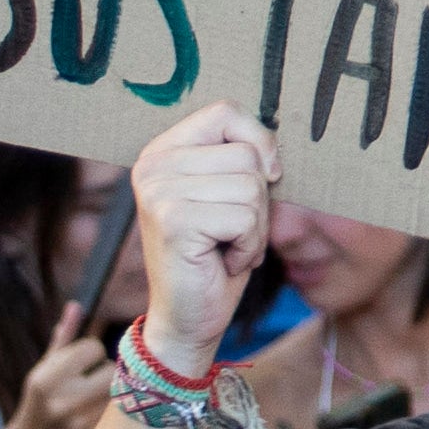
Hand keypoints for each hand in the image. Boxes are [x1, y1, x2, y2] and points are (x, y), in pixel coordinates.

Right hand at [5, 325, 115, 428]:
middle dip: (109, 371)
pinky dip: (121, 409)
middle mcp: (61, 402)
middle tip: (98, 380)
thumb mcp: (43, 372)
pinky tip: (107, 414)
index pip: (93, 348)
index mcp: (46, 380)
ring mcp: (78, 424)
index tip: (86, 362)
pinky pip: (123, 413)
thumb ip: (63, 339)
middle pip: (113, 369)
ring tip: (102, 397)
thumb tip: (76, 305)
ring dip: (118, 390)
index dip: (93, 353)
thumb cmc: (41, 404)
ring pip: (122, 391)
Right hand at [129, 102, 276, 369]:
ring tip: (225, 246)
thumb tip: (276, 143)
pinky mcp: (173, 220)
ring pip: (251, 187)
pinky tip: (222, 261)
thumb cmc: (217, 253)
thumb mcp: (231, 194)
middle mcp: (152, 165)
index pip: (225, 111)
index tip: (262, 177)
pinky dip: (248, 245)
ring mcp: (158, 191)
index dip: (259, 141)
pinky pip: (246, 217)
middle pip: (247, 153)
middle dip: (259, 199)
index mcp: (163, 150)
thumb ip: (243, 157)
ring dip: (255, 227)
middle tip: (232, 230)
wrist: (189, 318)